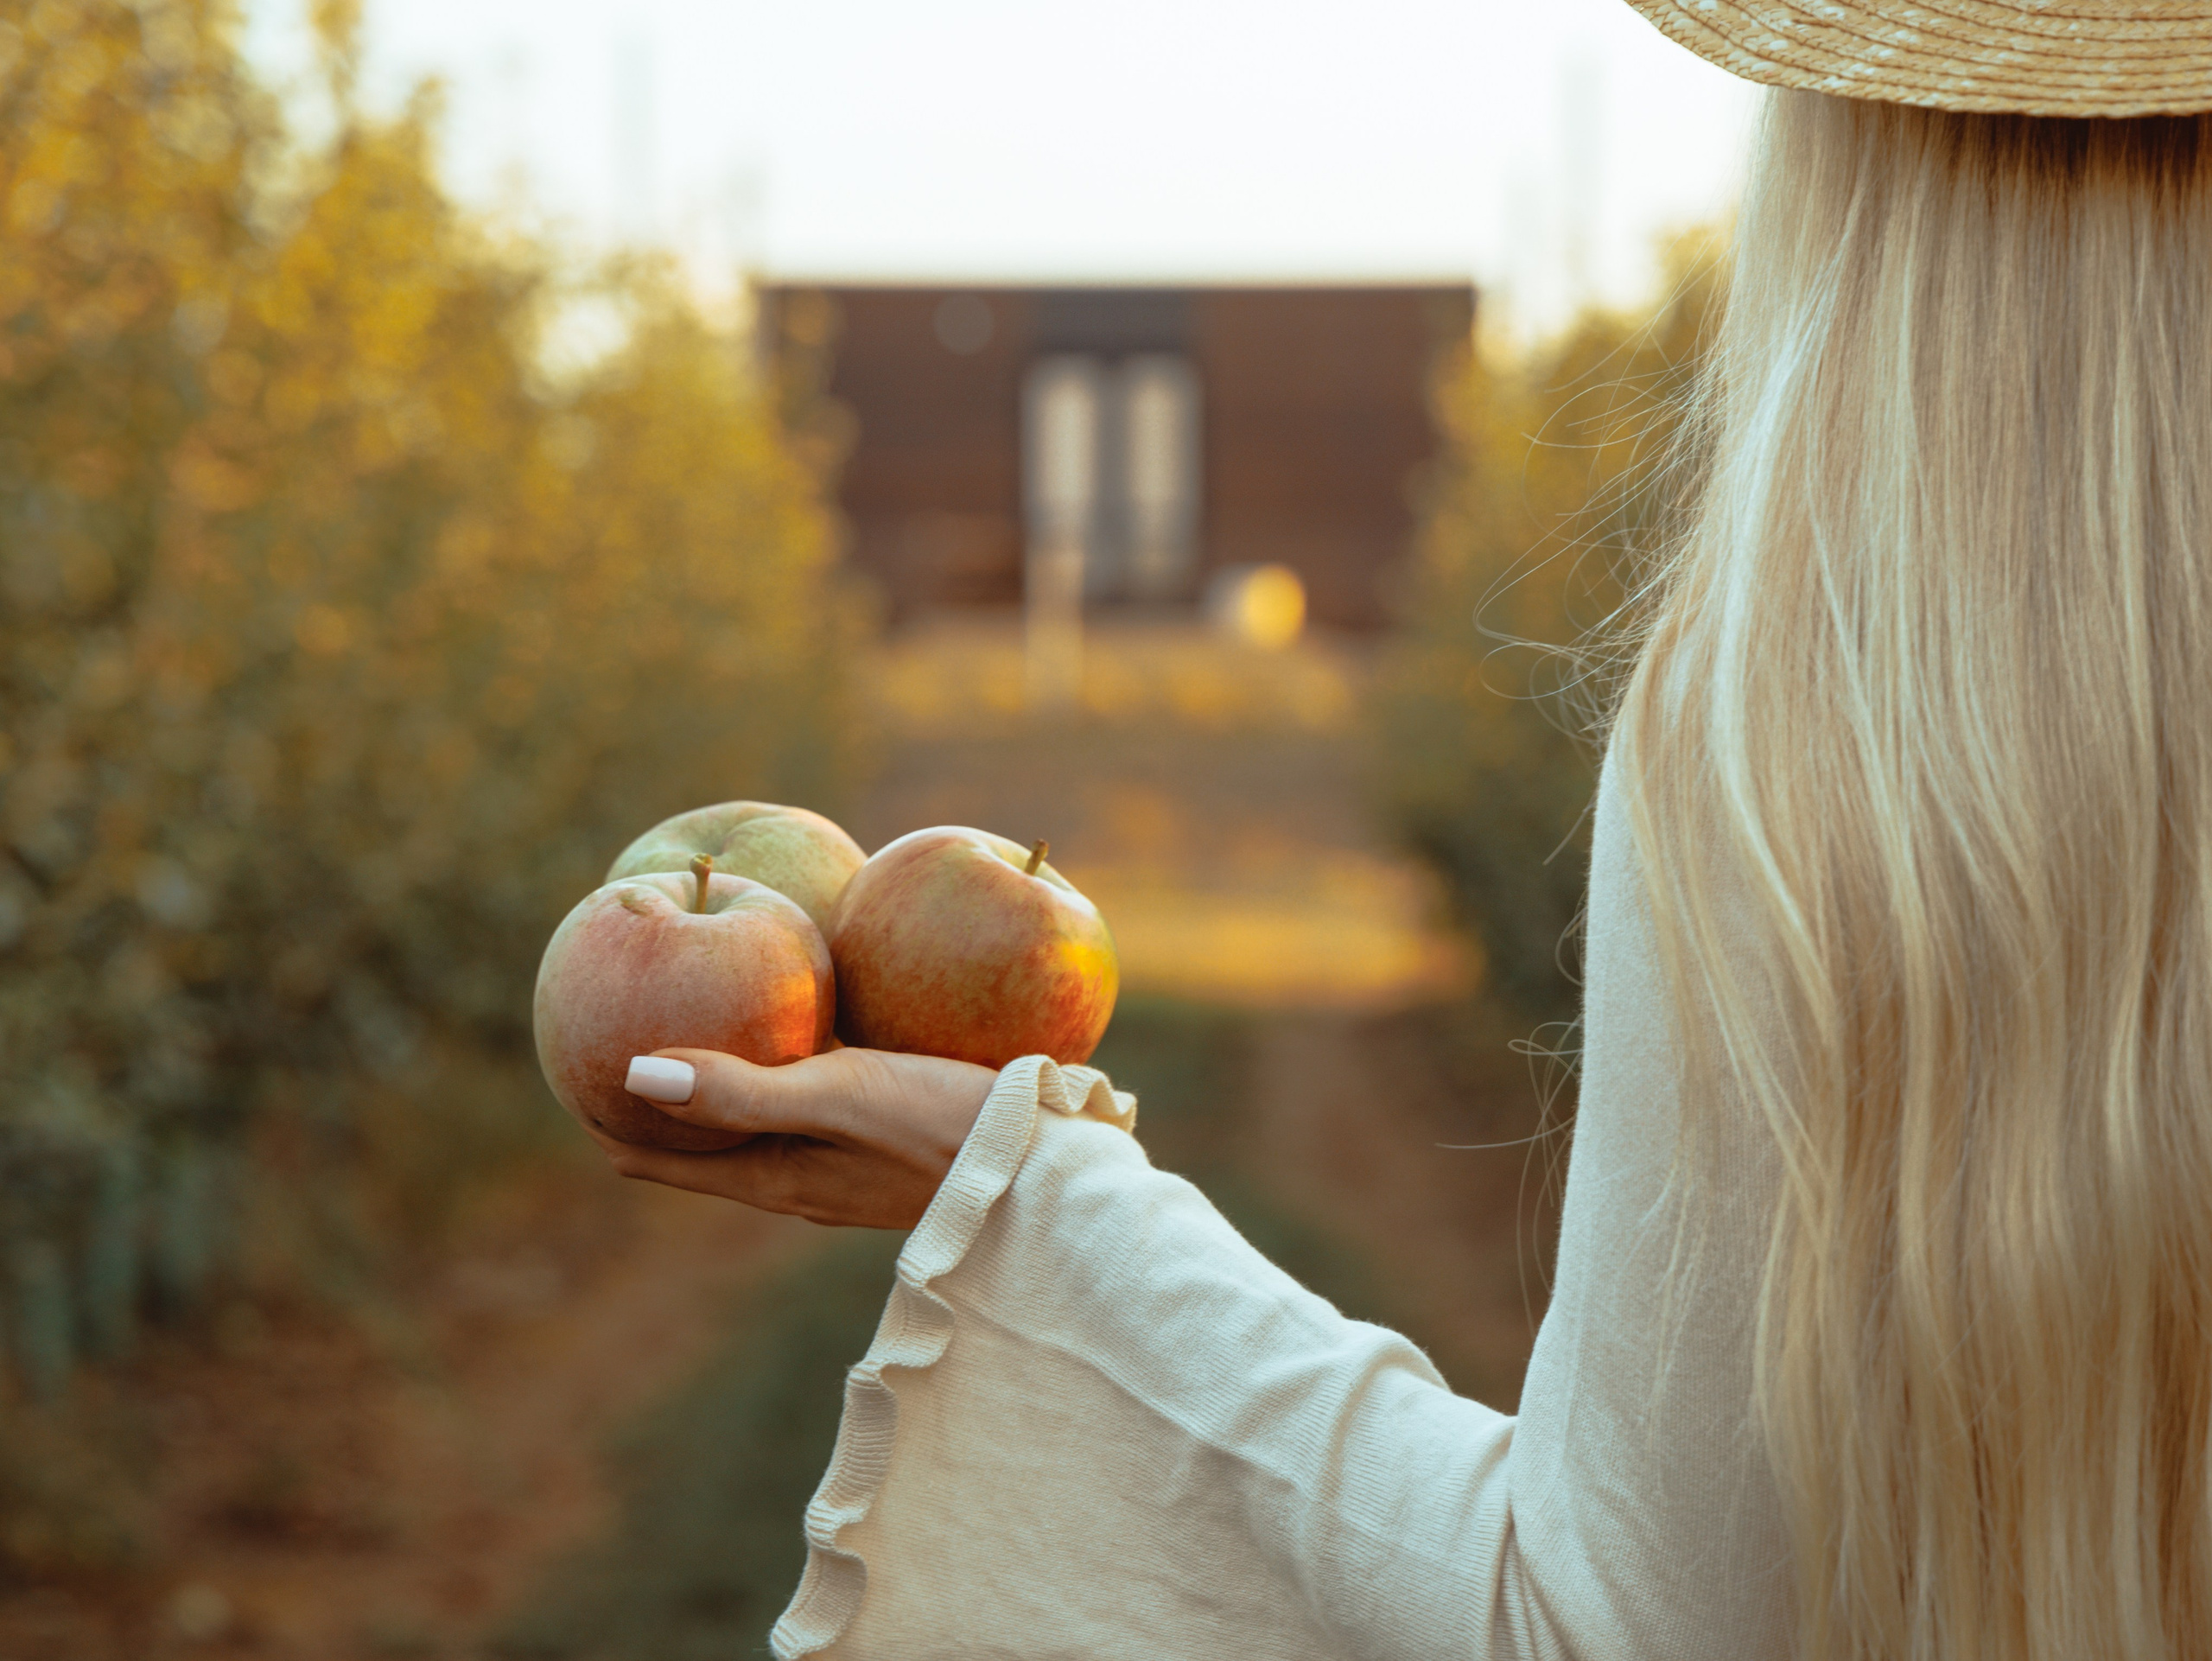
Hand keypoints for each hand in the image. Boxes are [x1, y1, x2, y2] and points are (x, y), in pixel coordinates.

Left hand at [580, 1046, 997, 1228]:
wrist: (1046, 1165)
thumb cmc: (940, 1128)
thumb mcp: (836, 1098)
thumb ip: (739, 1090)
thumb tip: (631, 1070)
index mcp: (776, 1178)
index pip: (664, 1158)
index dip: (612, 1122)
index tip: (568, 1078)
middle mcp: (803, 1173)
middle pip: (706, 1137)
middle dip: (659, 1099)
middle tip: (613, 1040)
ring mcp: (847, 1156)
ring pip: (761, 1114)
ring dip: (721, 1079)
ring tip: (691, 1024)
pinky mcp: (890, 1130)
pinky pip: (814, 1091)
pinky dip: (784, 1060)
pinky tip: (803, 1016)